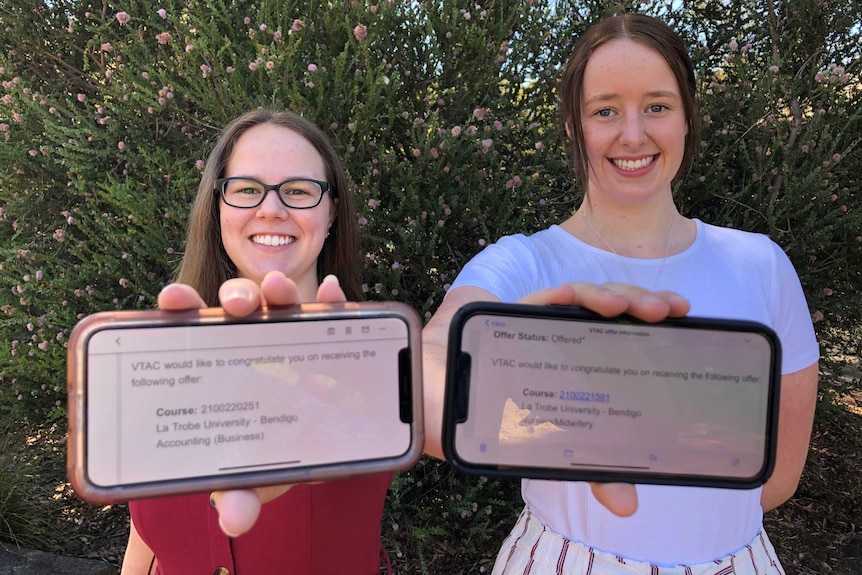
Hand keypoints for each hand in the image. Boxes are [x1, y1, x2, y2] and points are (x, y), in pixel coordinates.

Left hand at [158, 271, 346, 535]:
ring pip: (277, 301)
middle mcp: (248, 343)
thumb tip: (233, 520)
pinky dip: (330, 300)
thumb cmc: (270, 455)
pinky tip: (332, 292)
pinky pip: (327, 312)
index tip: (173, 298)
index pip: (192, 328)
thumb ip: (242, 493)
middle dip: (235, 296)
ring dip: (278, 291)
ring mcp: (286, 336)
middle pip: (237, 307)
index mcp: (218, 368)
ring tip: (280, 292)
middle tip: (239, 306)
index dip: (181, 307)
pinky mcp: (324, 337)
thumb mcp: (254, 476)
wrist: (317, 447)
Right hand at [519, 282, 689, 517]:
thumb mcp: (571, 446)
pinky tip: (586, 301)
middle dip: (645, 301)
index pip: (632, 327)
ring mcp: (551, 322)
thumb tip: (628, 507)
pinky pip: (551, 299)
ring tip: (635, 308)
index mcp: (596, 355)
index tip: (684, 314)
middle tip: (667, 311)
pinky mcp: (523, 316)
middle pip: (617, 307)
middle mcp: (576, 333)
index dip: (658, 313)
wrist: (463, 403)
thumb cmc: (526, 420)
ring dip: (616, 296)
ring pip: (591, 296)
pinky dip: (573, 296)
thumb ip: (600, 469)